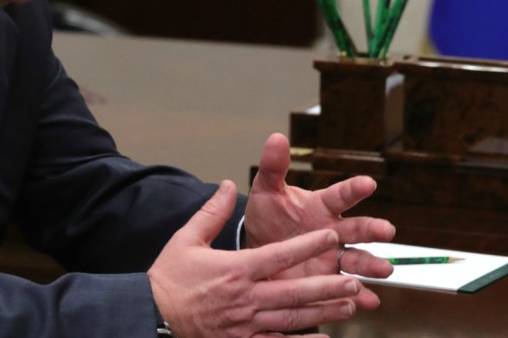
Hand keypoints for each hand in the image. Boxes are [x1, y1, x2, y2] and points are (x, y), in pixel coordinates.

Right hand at [148, 180, 365, 336]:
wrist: (152, 315)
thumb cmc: (169, 277)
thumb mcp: (186, 238)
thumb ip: (212, 212)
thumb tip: (228, 185)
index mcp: (235, 269)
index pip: (280, 254)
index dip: (308, 245)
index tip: (331, 235)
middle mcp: (245, 297)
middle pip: (294, 291)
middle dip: (328, 285)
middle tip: (354, 279)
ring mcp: (245, 323)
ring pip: (292, 317)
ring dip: (323, 311)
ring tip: (350, 305)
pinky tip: (323, 337)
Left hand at [243, 133, 395, 300]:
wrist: (259, 252)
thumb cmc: (268, 217)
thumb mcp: (266, 192)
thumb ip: (274, 168)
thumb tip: (276, 137)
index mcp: (321, 206)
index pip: (340, 195)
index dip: (353, 189)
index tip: (368, 183)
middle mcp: (333, 231)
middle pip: (357, 229)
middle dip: (373, 229)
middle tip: (387, 230)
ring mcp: (333, 257)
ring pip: (358, 259)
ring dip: (372, 264)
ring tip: (384, 270)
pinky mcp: (329, 282)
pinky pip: (347, 290)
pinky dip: (359, 296)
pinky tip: (368, 301)